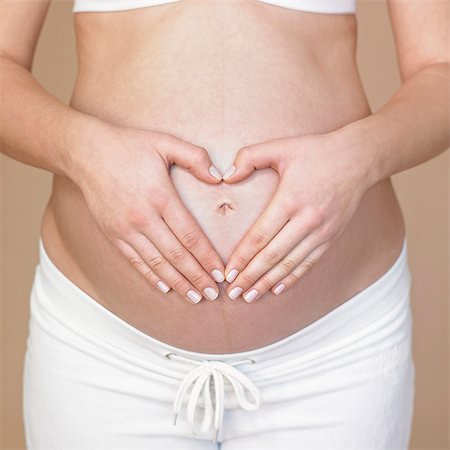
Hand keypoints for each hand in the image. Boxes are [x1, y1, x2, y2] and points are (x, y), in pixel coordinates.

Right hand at [67, 121, 224, 303]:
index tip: (220, 272)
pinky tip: (165, 287)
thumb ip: (195, 158)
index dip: (207, 257)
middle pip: (176, 256)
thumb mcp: (165, 142)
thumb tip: (219, 178)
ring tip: (195, 297)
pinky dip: (151, 276)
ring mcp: (125, 229)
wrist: (86, 152)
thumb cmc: (129, 146)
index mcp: (160, 197)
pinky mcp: (113, 234)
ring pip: (156, 264)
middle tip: (213, 294)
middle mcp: (143, 218)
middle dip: (197, 277)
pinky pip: (135, 261)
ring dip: (178, 283)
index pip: (190, 236)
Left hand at [222, 132, 373, 301]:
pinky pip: (309, 263)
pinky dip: (292, 278)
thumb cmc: (315, 151)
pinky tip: (278, 289)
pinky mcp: (331, 237)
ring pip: (290, 264)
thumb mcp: (281, 146)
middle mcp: (306, 220)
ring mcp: (321, 231)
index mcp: (290, 200)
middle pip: (272, 256)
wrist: (358, 158)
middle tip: (232, 293)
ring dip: (268, 283)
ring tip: (250, 297)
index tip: (228, 273)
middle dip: (250, 277)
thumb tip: (225, 176)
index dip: (242, 258)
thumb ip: (249, 157)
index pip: (260, 236)